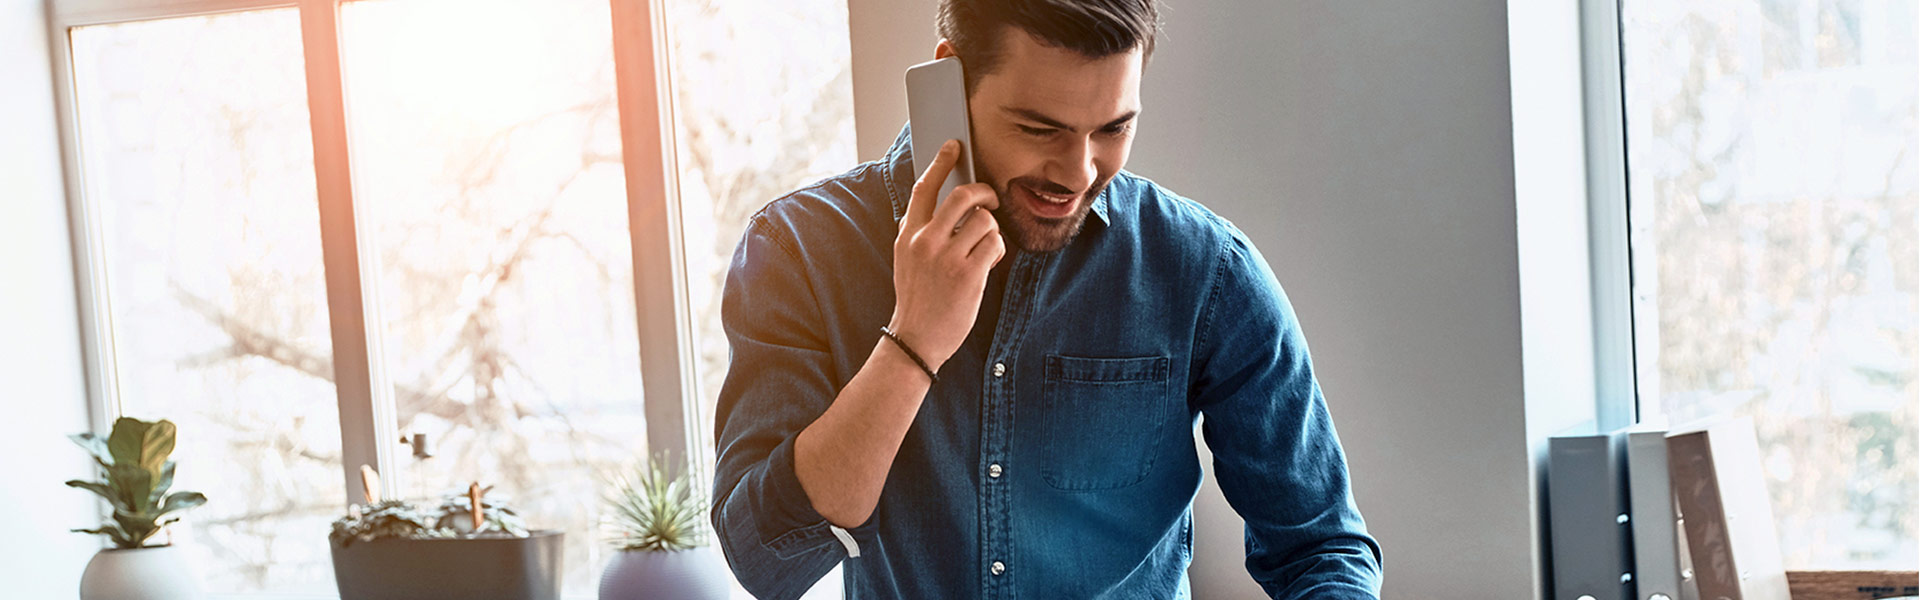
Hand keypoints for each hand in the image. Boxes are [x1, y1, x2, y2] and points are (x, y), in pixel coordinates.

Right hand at [888, 139, 1006, 368]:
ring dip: (992, 229)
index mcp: (908, 235)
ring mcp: (947, 257)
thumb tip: (943, 203)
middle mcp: (926, 241)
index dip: (940, 162)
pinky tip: (989, 260)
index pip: (924, 188)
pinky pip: (995, 244)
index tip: (954, 146)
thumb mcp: (906, 259)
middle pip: (963, 196)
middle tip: (991, 199)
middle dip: (984, 192)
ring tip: (985, 245)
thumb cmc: (917, 298)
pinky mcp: (969, 274)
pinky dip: (997, 249)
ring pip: (985, 219)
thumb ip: (919, 231)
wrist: (916, 339)